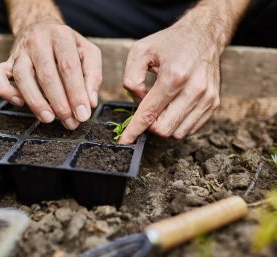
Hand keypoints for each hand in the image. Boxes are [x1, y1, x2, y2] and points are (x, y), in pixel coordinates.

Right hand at [0, 23, 101, 129]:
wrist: (40, 27)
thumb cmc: (68, 46)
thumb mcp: (88, 53)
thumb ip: (93, 75)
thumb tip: (90, 102)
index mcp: (61, 36)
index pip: (69, 66)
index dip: (76, 93)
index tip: (83, 114)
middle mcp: (38, 41)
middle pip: (46, 74)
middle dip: (59, 103)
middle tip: (70, 122)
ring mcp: (20, 51)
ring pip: (21, 76)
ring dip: (35, 101)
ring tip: (49, 119)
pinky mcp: (6, 61)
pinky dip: (6, 91)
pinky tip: (20, 103)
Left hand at [119, 20, 221, 143]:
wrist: (203, 35)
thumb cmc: (169, 43)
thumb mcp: (140, 51)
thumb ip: (131, 78)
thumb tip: (137, 102)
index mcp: (174, 75)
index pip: (150, 113)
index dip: (134, 130)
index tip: (124, 141)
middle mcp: (195, 89)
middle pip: (163, 128)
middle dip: (149, 125)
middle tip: (146, 111)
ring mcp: (207, 98)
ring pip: (177, 133)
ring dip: (163, 125)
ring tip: (161, 107)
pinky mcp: (214, 104)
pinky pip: (190, 129)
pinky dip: (177, 124)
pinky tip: (173, 109)